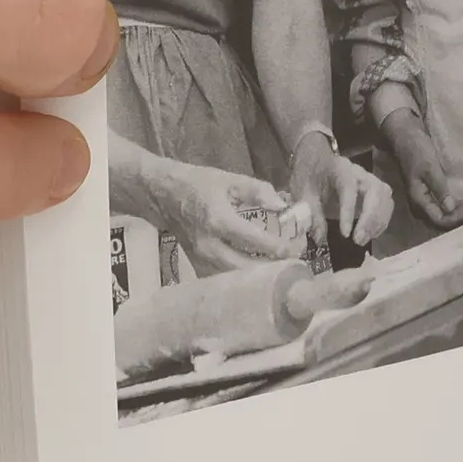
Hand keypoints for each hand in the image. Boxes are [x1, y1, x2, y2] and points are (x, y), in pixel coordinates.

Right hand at [162, 162, 299, 273]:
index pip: (256, 242)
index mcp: (219, 219)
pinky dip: (244, 281)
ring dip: (262, 279)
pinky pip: (224, 282)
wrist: (163, 195)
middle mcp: (209, 245)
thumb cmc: (199, 184)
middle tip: (296, 261)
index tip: (299, 245)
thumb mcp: (230, 179)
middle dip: (276, 269)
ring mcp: (201, 260)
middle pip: (247, 270)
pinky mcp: (197, 267)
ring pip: (236, 281)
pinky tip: (261, 274)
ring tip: (283, 268)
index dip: (282, 247)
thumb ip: (259, 191)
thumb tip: (283, 206)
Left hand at [286, 134, 396, 247]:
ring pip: (384, 198)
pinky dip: (381, 221)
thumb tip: (320, 239)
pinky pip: (386, 204)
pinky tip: (370, 234)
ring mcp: (371, 180)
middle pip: (374, 191)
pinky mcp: (376, 190)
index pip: (349, 188)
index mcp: (340, 169)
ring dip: (377, 222)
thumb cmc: (309, 176)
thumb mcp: (303, 193)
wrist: (316, 161)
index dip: (349, 212)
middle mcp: (360, 172)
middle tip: (358, 240)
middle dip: (369, 218)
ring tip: (363, 240)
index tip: (345, 234)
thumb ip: (312, 214)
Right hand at [383, 109, 462, 231]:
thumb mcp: (429, 168)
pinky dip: (461, 205)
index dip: (458, 218)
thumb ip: (439, 188)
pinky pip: (448, 207)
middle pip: (445, 222)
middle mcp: (421, 207)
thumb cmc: (416, 151)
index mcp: (418, 201)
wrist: (406, 139)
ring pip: (448, 216)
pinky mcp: (432, 196)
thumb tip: (450, 208)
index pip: (440, 220)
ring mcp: (426, 202)